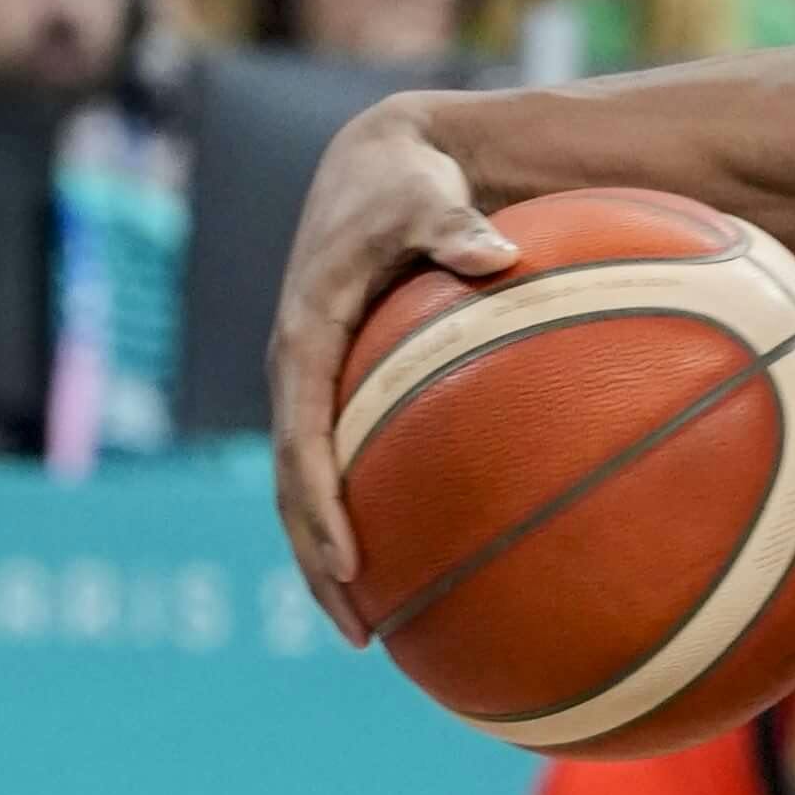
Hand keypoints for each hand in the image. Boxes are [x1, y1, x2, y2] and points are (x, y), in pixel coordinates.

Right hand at [267, 100, 517, 641]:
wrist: (376, 161)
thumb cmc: (406, 179)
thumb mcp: (426, 193)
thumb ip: (455, 225)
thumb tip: (499, 255)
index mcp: (306, 337)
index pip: (302, 439)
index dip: (320, 507)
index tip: (349, 566)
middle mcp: (298, 370)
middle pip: (295, 487)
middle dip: (319, 563)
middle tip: (359, 632)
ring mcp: (314, 383)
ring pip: (311, 486)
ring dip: (330, 558)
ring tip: (372, 630)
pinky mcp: (339, 385)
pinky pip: (344, 461)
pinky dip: (366, 514)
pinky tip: (418, 561)